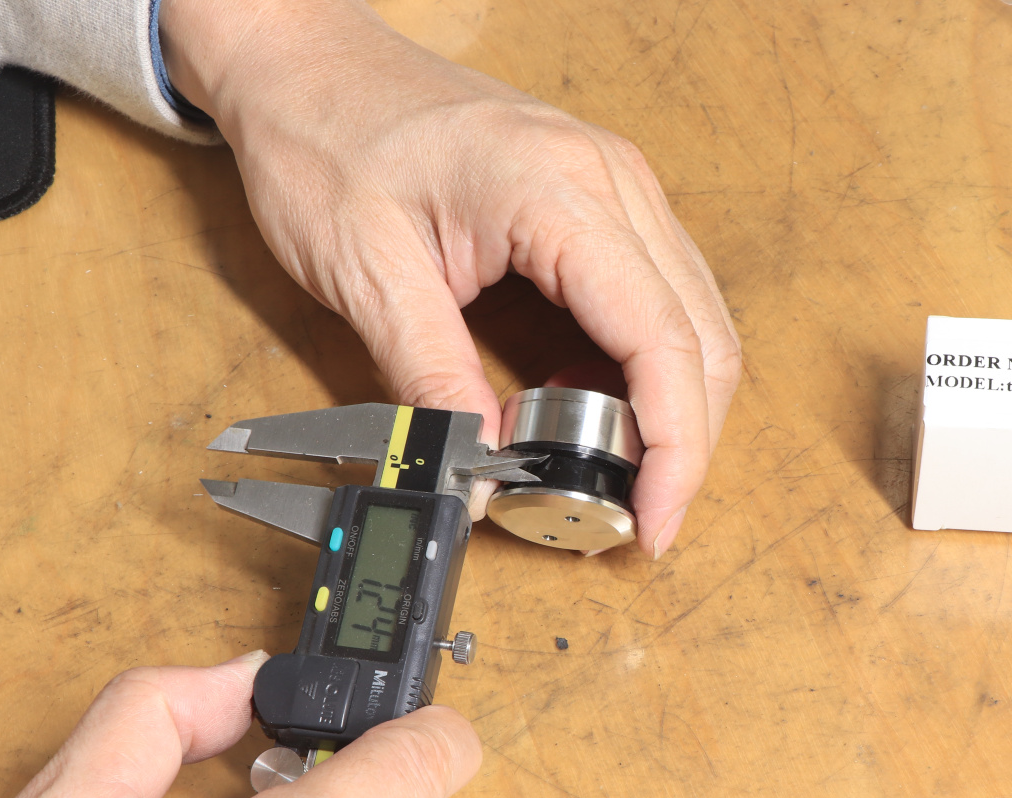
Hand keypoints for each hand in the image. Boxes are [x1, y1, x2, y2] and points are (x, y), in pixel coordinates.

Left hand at [159, 0, 741, 555]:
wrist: (309, 63)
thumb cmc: (328, 138)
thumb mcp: (367, 273)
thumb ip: (431, 380)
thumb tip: (479, 470)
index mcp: (562, 192)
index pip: (664, 341)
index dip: (676, 448)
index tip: (654, 520)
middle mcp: (612, 181)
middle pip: (702, 338)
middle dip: (684, 442)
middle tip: (637, 515)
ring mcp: (616, 184)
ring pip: (693, 320)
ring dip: (670, 405)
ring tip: (605, 465)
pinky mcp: (603, 198)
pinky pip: (659, 295)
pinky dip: (641, 365)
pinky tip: (583, 395)